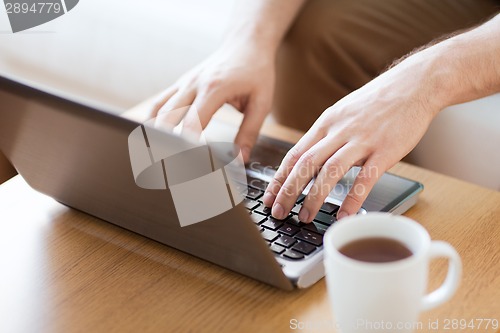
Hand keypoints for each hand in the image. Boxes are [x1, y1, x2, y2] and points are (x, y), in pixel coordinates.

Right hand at [151, 42, 274, 160]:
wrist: (246, 44)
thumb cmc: (255, 71)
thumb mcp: (261, 102)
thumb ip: (249, 132)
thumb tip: (239, 160)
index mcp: (214, 88)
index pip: (192, 123)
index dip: (187, 147)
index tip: (187, 165)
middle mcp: (193, 84)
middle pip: (167, 117)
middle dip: (164, 143)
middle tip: (164, 166)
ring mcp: (184, 83)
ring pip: (158, 110)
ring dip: (153, 133)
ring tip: (152, 156)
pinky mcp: (181, 84)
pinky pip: (159, 102)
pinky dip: (153, 120)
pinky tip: (151, 136)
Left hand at [262, 53, 441, 220]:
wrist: (414, 84)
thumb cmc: (377, 102)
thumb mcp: (343, 113)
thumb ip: (327, 136)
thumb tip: (311, 161)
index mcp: (326, 123)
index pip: (294, 154)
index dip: (279, 178)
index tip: (269, 197)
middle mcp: (339, 131)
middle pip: (305, 164)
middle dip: (288, 191)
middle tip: (279, 212)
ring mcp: (361, 140)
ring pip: (330, 172)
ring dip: (314, 197)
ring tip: (305, 218)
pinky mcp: (385, 150)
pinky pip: (366, 178)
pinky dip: (352, 199)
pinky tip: (343, 215)